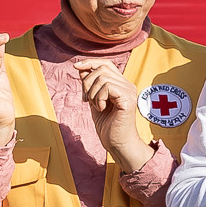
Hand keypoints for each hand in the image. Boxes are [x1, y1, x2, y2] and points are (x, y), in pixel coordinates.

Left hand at [73, 58, 149, 174]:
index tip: (76, 67)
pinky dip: (99, 98)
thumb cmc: (107, 126)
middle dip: (87, 82)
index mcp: (121, 84)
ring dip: (93, 92)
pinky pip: (107, 87)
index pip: (106, 64)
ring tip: (96, 106)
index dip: (90, 62)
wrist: (117, 144)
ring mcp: (129, 91)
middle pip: (102, 69)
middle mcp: (127, 85)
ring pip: (103, 77)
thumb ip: (90, 85)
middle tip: (87, 100)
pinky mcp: (128, 99)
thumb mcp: (94, 101)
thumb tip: (81, 68)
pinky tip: (102, 109)